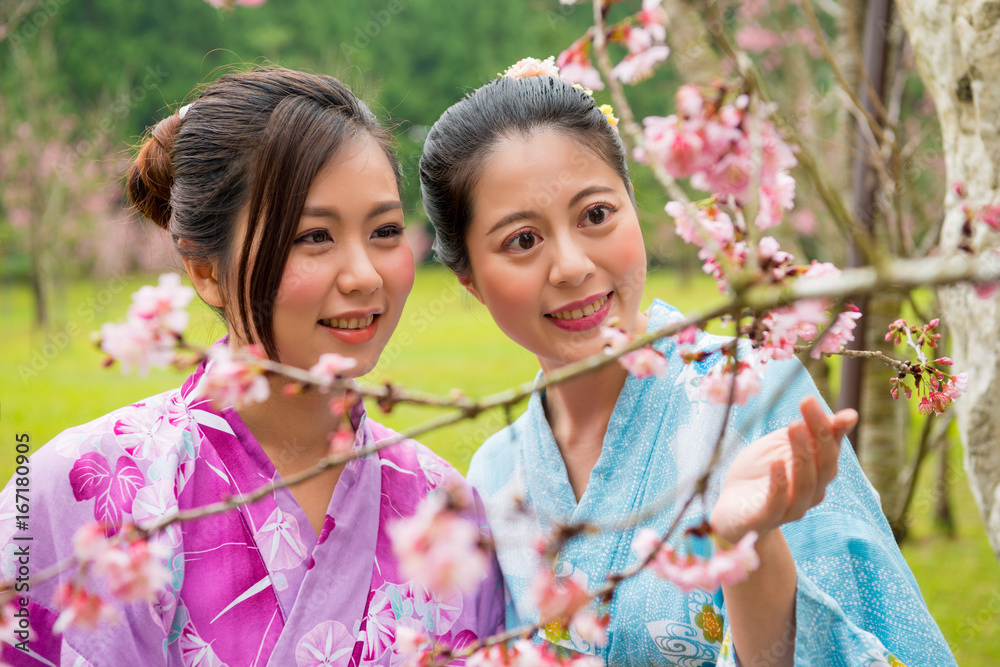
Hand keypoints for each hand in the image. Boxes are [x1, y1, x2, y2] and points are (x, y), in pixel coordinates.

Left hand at [709, 396, 857, 543]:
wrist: (732, 510)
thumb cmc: (760, 473)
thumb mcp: (781, 446)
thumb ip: (810, 431)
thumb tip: (850, 415)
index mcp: (818, 473)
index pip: (831, 448)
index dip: (831, 425)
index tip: (819, 400)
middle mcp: (811, 493)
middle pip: (824, 465)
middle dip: (819, 432)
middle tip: (807, 403)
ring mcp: (791, 508)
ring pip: (805, 484)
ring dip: (803, 453)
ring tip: (794, 425)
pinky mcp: (765, 519)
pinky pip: (778, 504)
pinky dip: (780, 484)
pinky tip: (775, 464)